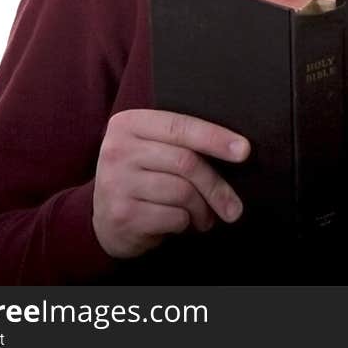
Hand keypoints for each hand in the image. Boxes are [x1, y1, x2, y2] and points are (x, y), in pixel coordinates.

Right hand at [93, 109, 250, 258]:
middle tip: (233, 206)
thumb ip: (182, 141)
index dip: (216, 138)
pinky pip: (173, 217)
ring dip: (203, 209)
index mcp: (129, 123)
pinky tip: (180, 224)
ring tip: (204, 216)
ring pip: (183, 192)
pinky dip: (186, 223)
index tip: (244, 151)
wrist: (103, 219)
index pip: (181, 126)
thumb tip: (238, 150)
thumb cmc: (142, 176)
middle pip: (186, 162)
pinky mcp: (122, 214)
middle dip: (216, 186)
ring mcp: (116, 183)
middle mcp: (118, 150)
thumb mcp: (152, 148)